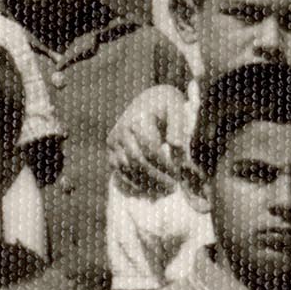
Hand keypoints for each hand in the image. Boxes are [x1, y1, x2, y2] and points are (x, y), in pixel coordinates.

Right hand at [102, 79, 196, 197]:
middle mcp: (122, 130)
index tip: (178, 174)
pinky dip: (132, 182)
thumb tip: (175, 146)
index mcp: (138, 119)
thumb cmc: (167, 106)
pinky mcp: (111, 149)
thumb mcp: (176, 108)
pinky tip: (148, 188)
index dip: (165, 165)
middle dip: (155, 177)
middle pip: (137, 161)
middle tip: (172, 186)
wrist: (149, 100)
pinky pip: (118, 170)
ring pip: (126, 168)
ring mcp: (114, 140)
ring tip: (162, 189)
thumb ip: (177, 127)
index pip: (151, 149)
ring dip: (144, 183)